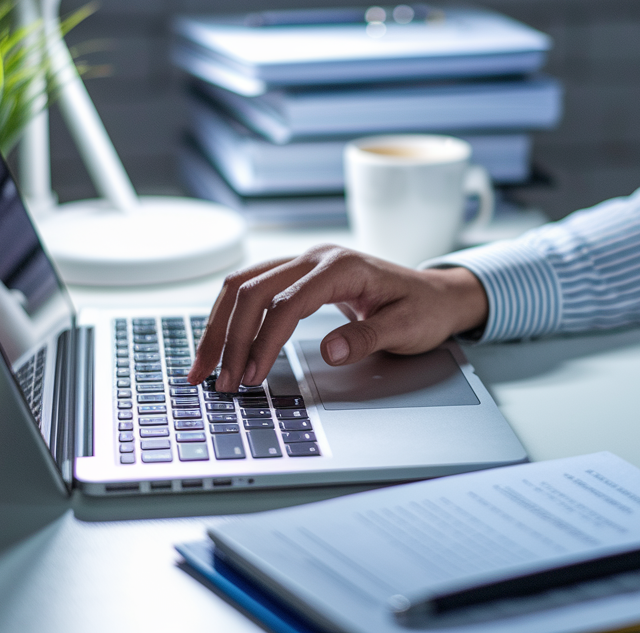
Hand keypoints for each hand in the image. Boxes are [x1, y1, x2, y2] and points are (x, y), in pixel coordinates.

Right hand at [187, 245, 488, 392]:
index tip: (251, 376)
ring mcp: (303, 264)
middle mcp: (314, 259)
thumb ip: (368, 337)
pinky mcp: (297, 276)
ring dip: (219, 326)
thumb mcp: (407, 328)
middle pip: (252, 290)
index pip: (287, 303)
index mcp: (341, 267)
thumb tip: (331, 351)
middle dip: (228, 337)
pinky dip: (230, 317)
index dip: (264, 341)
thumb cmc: (423, 309)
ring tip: (203, 366)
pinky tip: (220, 343)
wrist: (436, 293)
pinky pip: (252, 289)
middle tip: (217, 380)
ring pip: (243, 286)